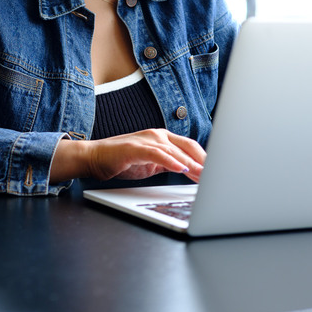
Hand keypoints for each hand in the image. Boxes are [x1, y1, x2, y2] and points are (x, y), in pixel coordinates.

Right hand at [50, 129, 205, 183]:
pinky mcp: (135, 147)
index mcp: (162, 138)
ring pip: (175, 150)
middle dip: (204, 162)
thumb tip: (190, 173)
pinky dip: (171, 161)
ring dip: (192, 164)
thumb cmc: (121, 161)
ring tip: (205, 176)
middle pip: (188, 146)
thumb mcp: (151, 165)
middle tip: (216, 176)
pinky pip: (158, 154)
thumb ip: (169, 165)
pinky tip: (182, 169)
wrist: (94, 158)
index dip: (205, 158)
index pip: (190, 146)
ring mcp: (146, 139)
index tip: (218, 171)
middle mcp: (157, 134)